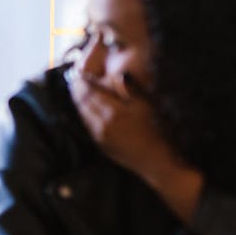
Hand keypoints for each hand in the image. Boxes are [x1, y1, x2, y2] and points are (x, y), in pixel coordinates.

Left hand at [68, 68, 203, 221]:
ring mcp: (99, 137)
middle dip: (78, 89)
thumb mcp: (147, 106)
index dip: (82, 80)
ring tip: (80, 88)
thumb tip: (120, 74)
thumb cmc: (158, 132)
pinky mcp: (100, 144)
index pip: (89, 93)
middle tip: (77, 76)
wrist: (157, 163)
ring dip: (80, 101)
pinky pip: (87, 124)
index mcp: (113, 113)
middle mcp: (101, 126)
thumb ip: (131, 89)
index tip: (80, 71)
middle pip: (82, 103)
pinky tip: (89, 107)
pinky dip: (85, 113)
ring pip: (82, 114)